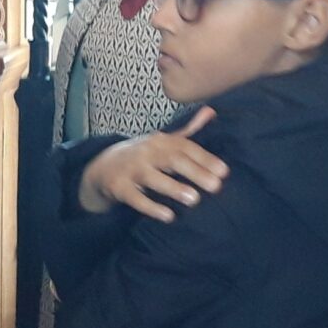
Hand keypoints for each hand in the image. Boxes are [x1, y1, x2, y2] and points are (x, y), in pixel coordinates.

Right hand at [79, 110, 225, 221]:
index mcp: (160, 141)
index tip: (224, 172)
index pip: (186, 148)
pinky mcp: (119, 187)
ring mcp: (131, 169)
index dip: (205, 158)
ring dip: (173, 188)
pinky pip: (136, 199)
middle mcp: (146, 152)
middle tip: (216, 186)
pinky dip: (151, 207)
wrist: (102, 167)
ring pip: (153, 178)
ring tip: (194, 199)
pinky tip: (169, 216)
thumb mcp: (164, 141)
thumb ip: (188, 130)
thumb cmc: (142, 156)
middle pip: (172, 160)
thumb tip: (212, 111)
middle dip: (195, 172)